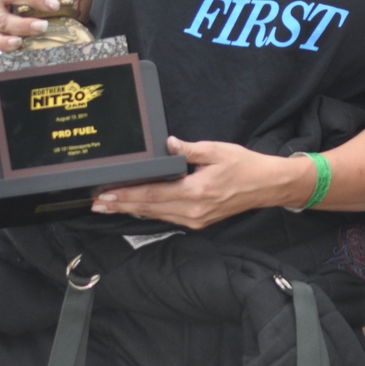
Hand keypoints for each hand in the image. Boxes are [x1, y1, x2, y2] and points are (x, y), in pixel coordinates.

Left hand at [90, 138, 315, 229]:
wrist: (268, 186)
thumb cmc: (245, 166)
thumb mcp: (217, 150)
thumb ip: (188, 149)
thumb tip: (167, 144)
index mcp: (196, 190)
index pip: (151, 193)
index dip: (125, 194)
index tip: (105, 194)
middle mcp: (193, 210)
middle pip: (148, 208)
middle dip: (120, 206)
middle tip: (96, 204)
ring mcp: (196, 219)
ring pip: (156, 215)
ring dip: (132, 210)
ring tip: (109, 206)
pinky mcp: (199, 222)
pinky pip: (168, 218)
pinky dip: (150, 212)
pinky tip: (136, 207)